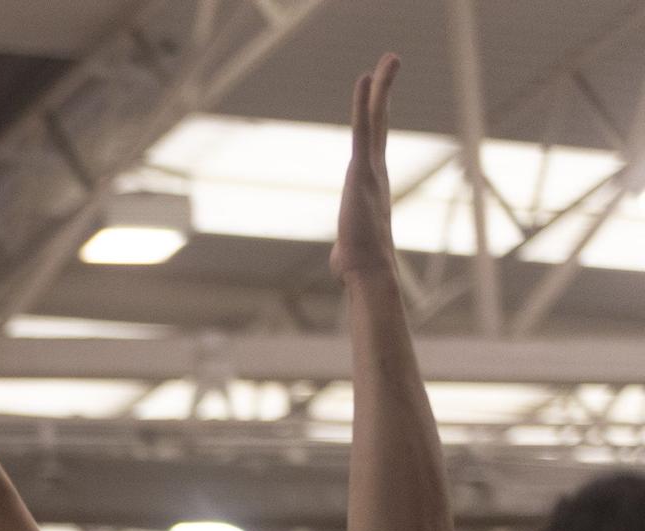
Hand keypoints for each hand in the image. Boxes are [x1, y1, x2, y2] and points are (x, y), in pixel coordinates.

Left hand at [332, 54, 400, 282]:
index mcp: (372, 185)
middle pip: (380, 123)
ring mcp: (372, 168)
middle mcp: (377, 171)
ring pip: (378, 118)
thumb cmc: (358, 267)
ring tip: (390, 56)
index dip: (376, 118)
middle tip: (392, 62)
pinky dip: (366, 101)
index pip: (373, 145)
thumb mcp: (348, 252)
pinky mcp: (362, 169)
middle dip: (385, 92)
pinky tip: (367, 76)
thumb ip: (346, 248)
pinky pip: (364, 127)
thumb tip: (342, 265)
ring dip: (383, 86)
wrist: (369, 270)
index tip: (379, 98)